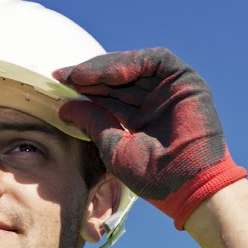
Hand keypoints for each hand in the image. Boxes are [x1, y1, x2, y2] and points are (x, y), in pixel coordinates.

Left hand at [54, 49, 247, 229]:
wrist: (188, 186)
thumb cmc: (154, 177)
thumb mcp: (114, 147)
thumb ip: (92, 122)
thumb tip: (64, 106)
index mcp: (141, 119)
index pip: (109, 95)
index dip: (85, 87)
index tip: (59, 83)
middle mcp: (156, 102)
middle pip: (119, 78)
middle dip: (91, 75)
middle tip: (65, 75)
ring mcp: (171, 90)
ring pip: (135, 65)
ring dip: (106, 68)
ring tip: (81, 76)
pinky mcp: (187, 81)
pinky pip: (156, 60)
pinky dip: (132, 63)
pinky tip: (110, 75)